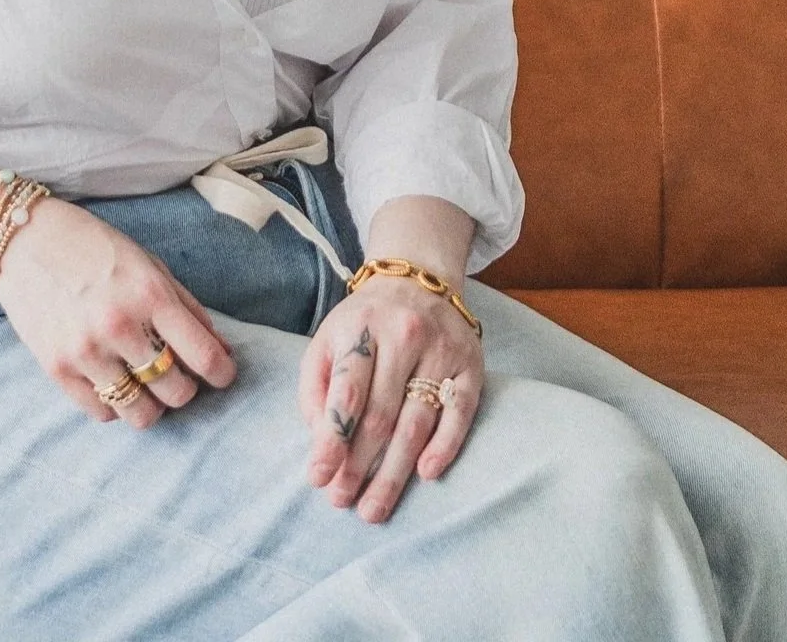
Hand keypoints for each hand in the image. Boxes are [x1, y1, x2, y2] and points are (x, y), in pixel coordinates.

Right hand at [0, 196, 238, 425]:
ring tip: (145, 382)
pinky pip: (102, 413)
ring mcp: (85, 351)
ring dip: (152, 403)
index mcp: (149, 293)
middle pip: (176, 392)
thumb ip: (186, 307)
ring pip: (141, 413)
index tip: (222, 374)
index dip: (222, 374)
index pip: (204, 356)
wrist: (23, 239)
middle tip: (177, 374)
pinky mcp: (57, 369)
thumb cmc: (93, 247)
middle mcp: (119, 326)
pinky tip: (112, 378)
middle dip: (186, 388)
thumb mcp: (147, 263)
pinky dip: (115, 403)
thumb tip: (222, 352)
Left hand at [299, 275, 483, 522]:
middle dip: (359, 465)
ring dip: (395, 472)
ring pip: (417, 421)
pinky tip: (426, 474)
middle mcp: (402, 336)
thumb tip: (320, 441)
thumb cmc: (364, 323)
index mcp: (361, 328)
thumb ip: (316, 387)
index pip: (347, 389)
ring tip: (374, 508)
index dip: (332, 438)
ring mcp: (440, 350)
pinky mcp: (470, 365)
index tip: (318, 477)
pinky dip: (445, 446)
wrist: (419, 279)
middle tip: (345, 502)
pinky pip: (460, 412)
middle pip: (381, 414)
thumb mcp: (328, 340)